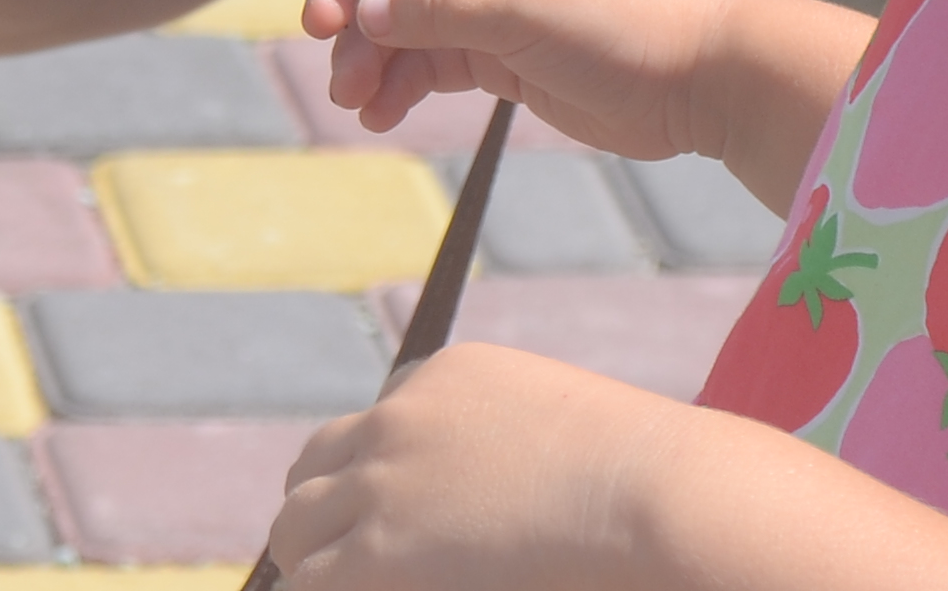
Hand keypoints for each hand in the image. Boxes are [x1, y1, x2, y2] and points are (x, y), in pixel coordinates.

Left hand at [268, 344, 680, 585]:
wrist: (649, 494)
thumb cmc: (644, 478)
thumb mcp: (571, 433)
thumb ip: (514, 447)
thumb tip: (506, 509)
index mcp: (443, 377)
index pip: (380, 418)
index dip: (376, 470)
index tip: (386, 507)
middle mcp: (397, 420)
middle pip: (318, 463)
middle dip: (322, 505)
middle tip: (328, 550)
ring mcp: (381, 485)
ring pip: (297, 524)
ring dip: (309, 556)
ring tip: (318, 584)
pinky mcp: (377, 553)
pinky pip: (312, 579)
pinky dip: (319, 590)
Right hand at [294, 0, 741, 163]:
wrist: (706, 87)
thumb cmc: (628, 25)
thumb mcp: (526, 7)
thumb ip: (437, 5)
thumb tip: (363, 14)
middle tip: (322, 32)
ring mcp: (488, 1)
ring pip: (397, 15)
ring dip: (364, 50)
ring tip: (351, 95)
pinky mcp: (497, 55)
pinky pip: (424, 61)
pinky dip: (395, 83)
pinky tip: (377, 113)